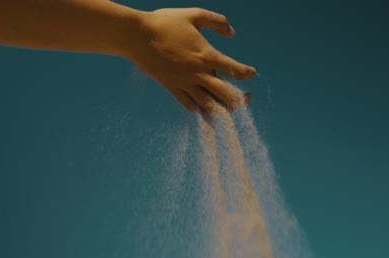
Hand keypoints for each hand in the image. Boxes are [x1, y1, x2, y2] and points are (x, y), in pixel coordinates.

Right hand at [127, 8, 255, 111]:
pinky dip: (198, 109)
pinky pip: (188, 104)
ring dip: (221, 110)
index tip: (252, 73)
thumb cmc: (165, 23)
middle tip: (247, 98)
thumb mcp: (194, 14)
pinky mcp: (171, 87)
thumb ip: (217, 21)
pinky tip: (203, 108)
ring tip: (228, 111)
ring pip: (208, 104)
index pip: (234, 69)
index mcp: (206, 55)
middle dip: (240, 99)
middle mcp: (198, 73)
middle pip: (225, 94)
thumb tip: (232, 33)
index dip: (247, 73)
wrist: (137, 36)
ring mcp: (184, 83)